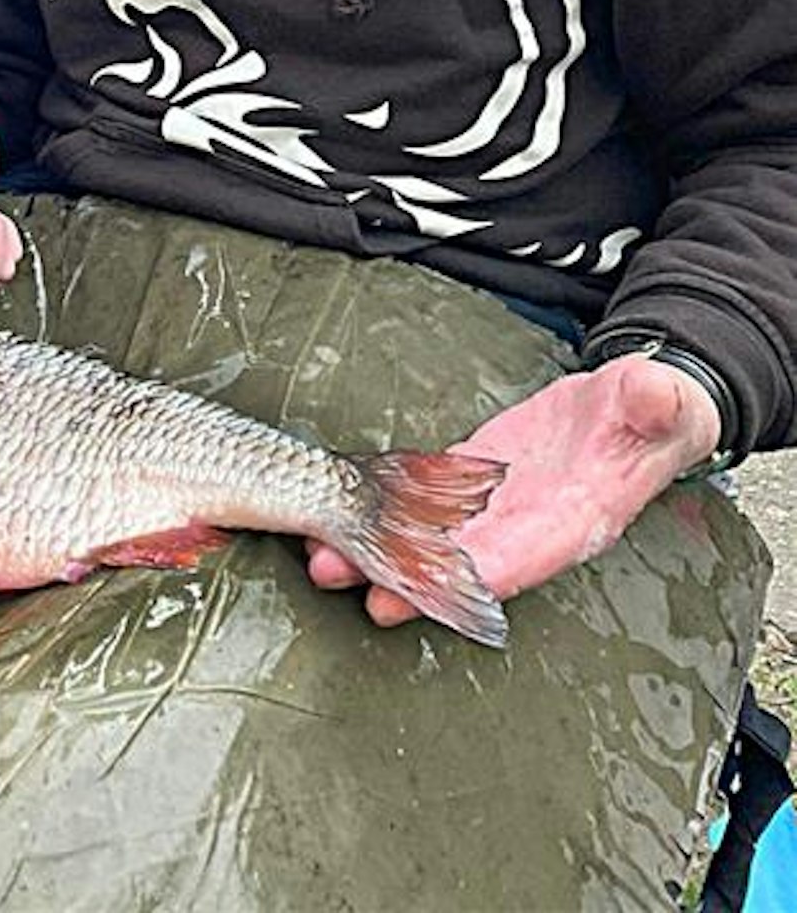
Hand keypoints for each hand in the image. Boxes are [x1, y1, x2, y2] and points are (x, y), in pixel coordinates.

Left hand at [306, 357, 723, 626]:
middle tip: (342, 573)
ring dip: (377, 547)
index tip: (420, 587)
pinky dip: (385, 506)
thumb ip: (657, 404)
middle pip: (458, 560)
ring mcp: (498, 505)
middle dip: (399, 573)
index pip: (520, 554)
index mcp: (579, 518)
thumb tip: (659, 395)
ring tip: (321, 553)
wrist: (635, 410)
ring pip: (430, 535)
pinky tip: (342, 507)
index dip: (468, 573)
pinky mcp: (474, 475)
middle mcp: (531, 524)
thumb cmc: (654, 413)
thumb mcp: (661, 403)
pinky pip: (425, 498)